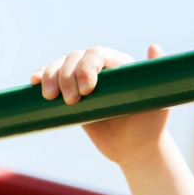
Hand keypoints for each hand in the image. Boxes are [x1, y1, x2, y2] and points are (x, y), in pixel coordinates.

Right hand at [30, 45, 170, 165]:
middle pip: (74, 58)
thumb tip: (154, 47)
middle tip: (71, 101)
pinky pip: (51, 78)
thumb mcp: (159, 102)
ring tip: (48, 96)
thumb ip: (158, 75)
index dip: (87, 67)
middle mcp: (100, 68)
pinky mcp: (70, 92)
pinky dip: (41, 77)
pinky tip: (34, 83)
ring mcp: (82, 79)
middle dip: (67, 76)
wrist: (135, 148)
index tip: (87, 90)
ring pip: (60, 66)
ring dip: (50, 75)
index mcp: (120, 65)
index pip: (97, 55)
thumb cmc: (150, 125)